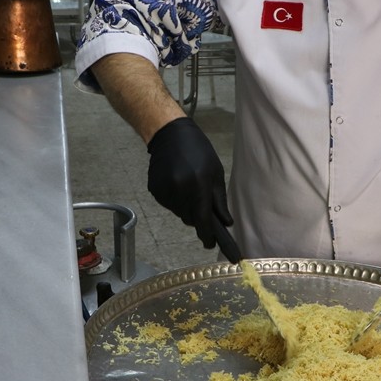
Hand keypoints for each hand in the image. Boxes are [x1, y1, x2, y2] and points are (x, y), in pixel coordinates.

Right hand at [147, 117, 233, 251]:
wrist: (170, 135)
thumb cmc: (199, 152)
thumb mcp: (216, 173)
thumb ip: (219, 201)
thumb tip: (226, 224)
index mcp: (198, 186)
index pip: (203, 221)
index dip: (208, 236)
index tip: (211, 245)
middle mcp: (179, 191)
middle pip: (190, 219)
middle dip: (197, 216)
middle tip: (200, 201)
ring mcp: (164, 191)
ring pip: (179, 213)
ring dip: (186, 207)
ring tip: (187, 186)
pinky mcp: (154, 190)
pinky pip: (168, 205)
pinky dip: (174, 201)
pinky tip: (176, 183)